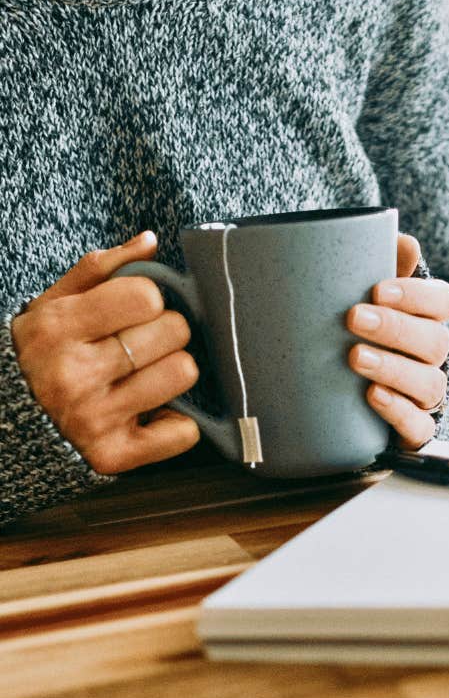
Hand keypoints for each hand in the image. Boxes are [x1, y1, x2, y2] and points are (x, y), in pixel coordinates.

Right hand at [11, 231, 200, 473]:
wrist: (7, 423)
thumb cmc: (41, 354)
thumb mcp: (54, 304)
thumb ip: (100, 269)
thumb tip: (149, 241)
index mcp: (57, 328)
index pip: (146, 296)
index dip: (148, 299)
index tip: (134, 311)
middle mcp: (73, 375)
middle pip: (173, 332)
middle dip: (166, 333)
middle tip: (144, 344)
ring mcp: (93, 418)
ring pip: (183, 374)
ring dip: (173, 372)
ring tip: (146, 375)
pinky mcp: (112, 456)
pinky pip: (183, 433)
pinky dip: (177, 424)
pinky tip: (152, 415)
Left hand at [346, 233, 448, 448]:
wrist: (335, 389)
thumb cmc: (354, 327)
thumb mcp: (363, 295)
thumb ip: (381, 264)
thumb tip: (406, 244)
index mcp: (428, 318)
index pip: (443, 302)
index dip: (417, 296)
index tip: (377, 289)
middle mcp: (432, 356)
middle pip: (434, 341)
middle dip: (395, 328)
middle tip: (354, 318)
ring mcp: (425, 395)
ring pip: (428, 383)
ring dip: (393, 368)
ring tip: (355, 357)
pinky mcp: (412, 429)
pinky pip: (419, 427)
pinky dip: (399, 412)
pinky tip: (372, 396)